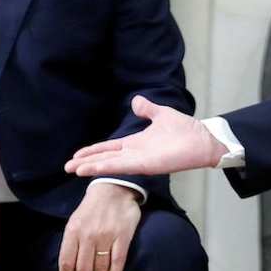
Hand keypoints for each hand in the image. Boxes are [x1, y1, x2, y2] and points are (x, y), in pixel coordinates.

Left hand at [58, 182, 141, 270]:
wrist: (113, 188)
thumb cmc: (92, 208)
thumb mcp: (75, 220)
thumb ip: (72, 242)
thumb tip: (69, 267)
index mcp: (73, 231)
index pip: (67, 261)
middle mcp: (89, 235)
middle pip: (83, 268)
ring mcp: (107, 235)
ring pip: (100, 267)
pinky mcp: (123, 235)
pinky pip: (118, 260)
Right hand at [64, 95, 226, 176]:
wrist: (203, 139)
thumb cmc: (186, 130)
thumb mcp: (162, 115)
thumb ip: (147, 109)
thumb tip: (135, 100)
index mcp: (136, 143)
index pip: (109, 148)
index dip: (93, 151)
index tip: (76, 155)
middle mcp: (135, 154)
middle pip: (105, 159)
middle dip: (86, 163)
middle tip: (67, 167)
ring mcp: (140, 160)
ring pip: (111, 165)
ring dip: (93, 167)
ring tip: (74, 169)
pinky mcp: (147, 165)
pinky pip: (124, 166)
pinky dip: (108, 167)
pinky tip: (94, 168)